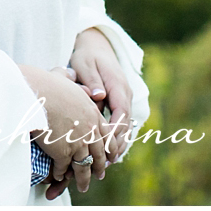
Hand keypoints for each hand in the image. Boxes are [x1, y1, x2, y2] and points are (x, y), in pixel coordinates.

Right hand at [22, 65, 107, 199]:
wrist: (33, 93)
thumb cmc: (44, 83)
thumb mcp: (63, 78)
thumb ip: (71, 79)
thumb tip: (71, 72)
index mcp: (92, 112)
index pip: (107, 134)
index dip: (110, 148)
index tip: (111, 156)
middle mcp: (89, 129)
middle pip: (99, 153)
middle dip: (100, 166)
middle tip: (100, 174)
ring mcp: (78, 142)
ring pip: (84, 166)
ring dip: (83, 178)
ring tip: (83, 186)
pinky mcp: (63, 152)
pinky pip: (65, 167)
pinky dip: (62, 174)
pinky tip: (60, 177)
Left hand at [70, 27, 133, 166]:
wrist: (96, 47)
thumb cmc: (87, 56)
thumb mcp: (85, 65)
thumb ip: (92, 81)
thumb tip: (99, 96)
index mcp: (118, 86)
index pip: (120, 113)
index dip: (114, 131)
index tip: (104, 146)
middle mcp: (124, 95)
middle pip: (125, 125)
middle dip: (116, 144)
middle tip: (104, 162)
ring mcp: (123, 100)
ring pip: (124, 127)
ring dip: (116, 145)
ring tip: (104, 164)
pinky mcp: (118, 104)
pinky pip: (119, 124)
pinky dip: (114, 139)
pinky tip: (105, 153)